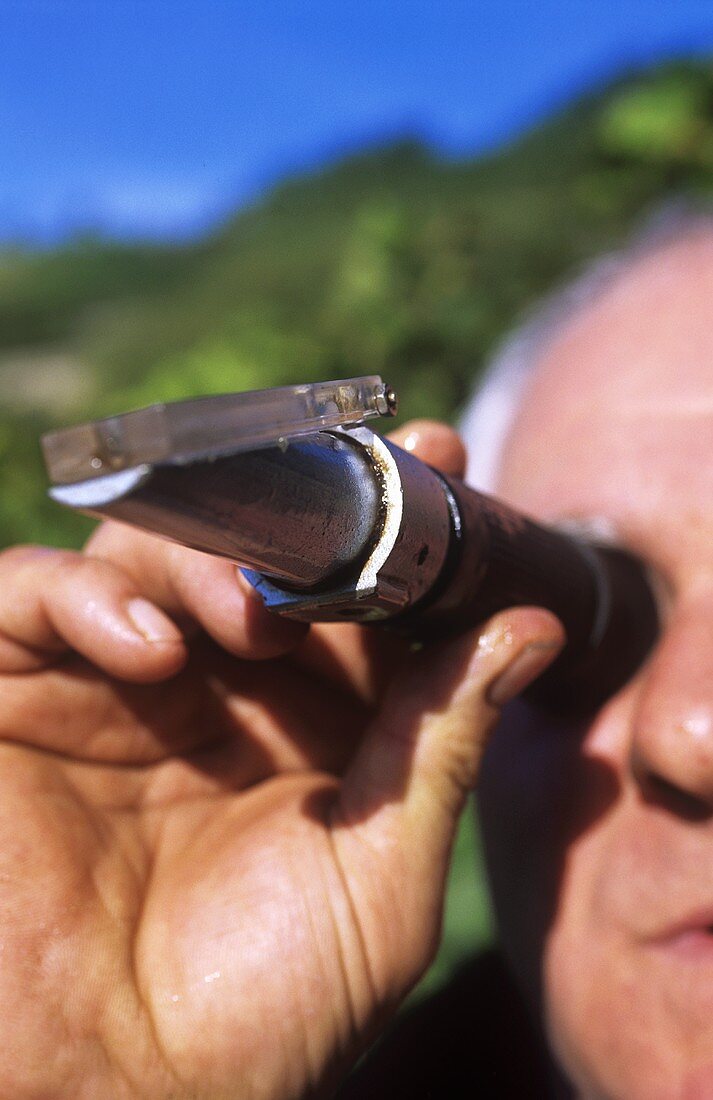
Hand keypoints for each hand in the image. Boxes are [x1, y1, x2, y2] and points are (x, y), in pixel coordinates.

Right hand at [0, 423, 562, 1097]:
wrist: (115, 1098)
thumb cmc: (261, 1010)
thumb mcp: (382, 873)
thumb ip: (443, 741)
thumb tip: (531, 626)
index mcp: (305, 720)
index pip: (349, 591)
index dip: (393, 525)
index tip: (444, 455)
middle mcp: (212, 687)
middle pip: (249, 546)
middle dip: (297, 518)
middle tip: (344, 514)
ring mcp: (108, 683)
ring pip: (146, 549)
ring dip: (203, 559)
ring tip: (251, 615)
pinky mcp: (14, 692)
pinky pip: (29, 597)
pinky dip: (85, 597)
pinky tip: (149, 651)